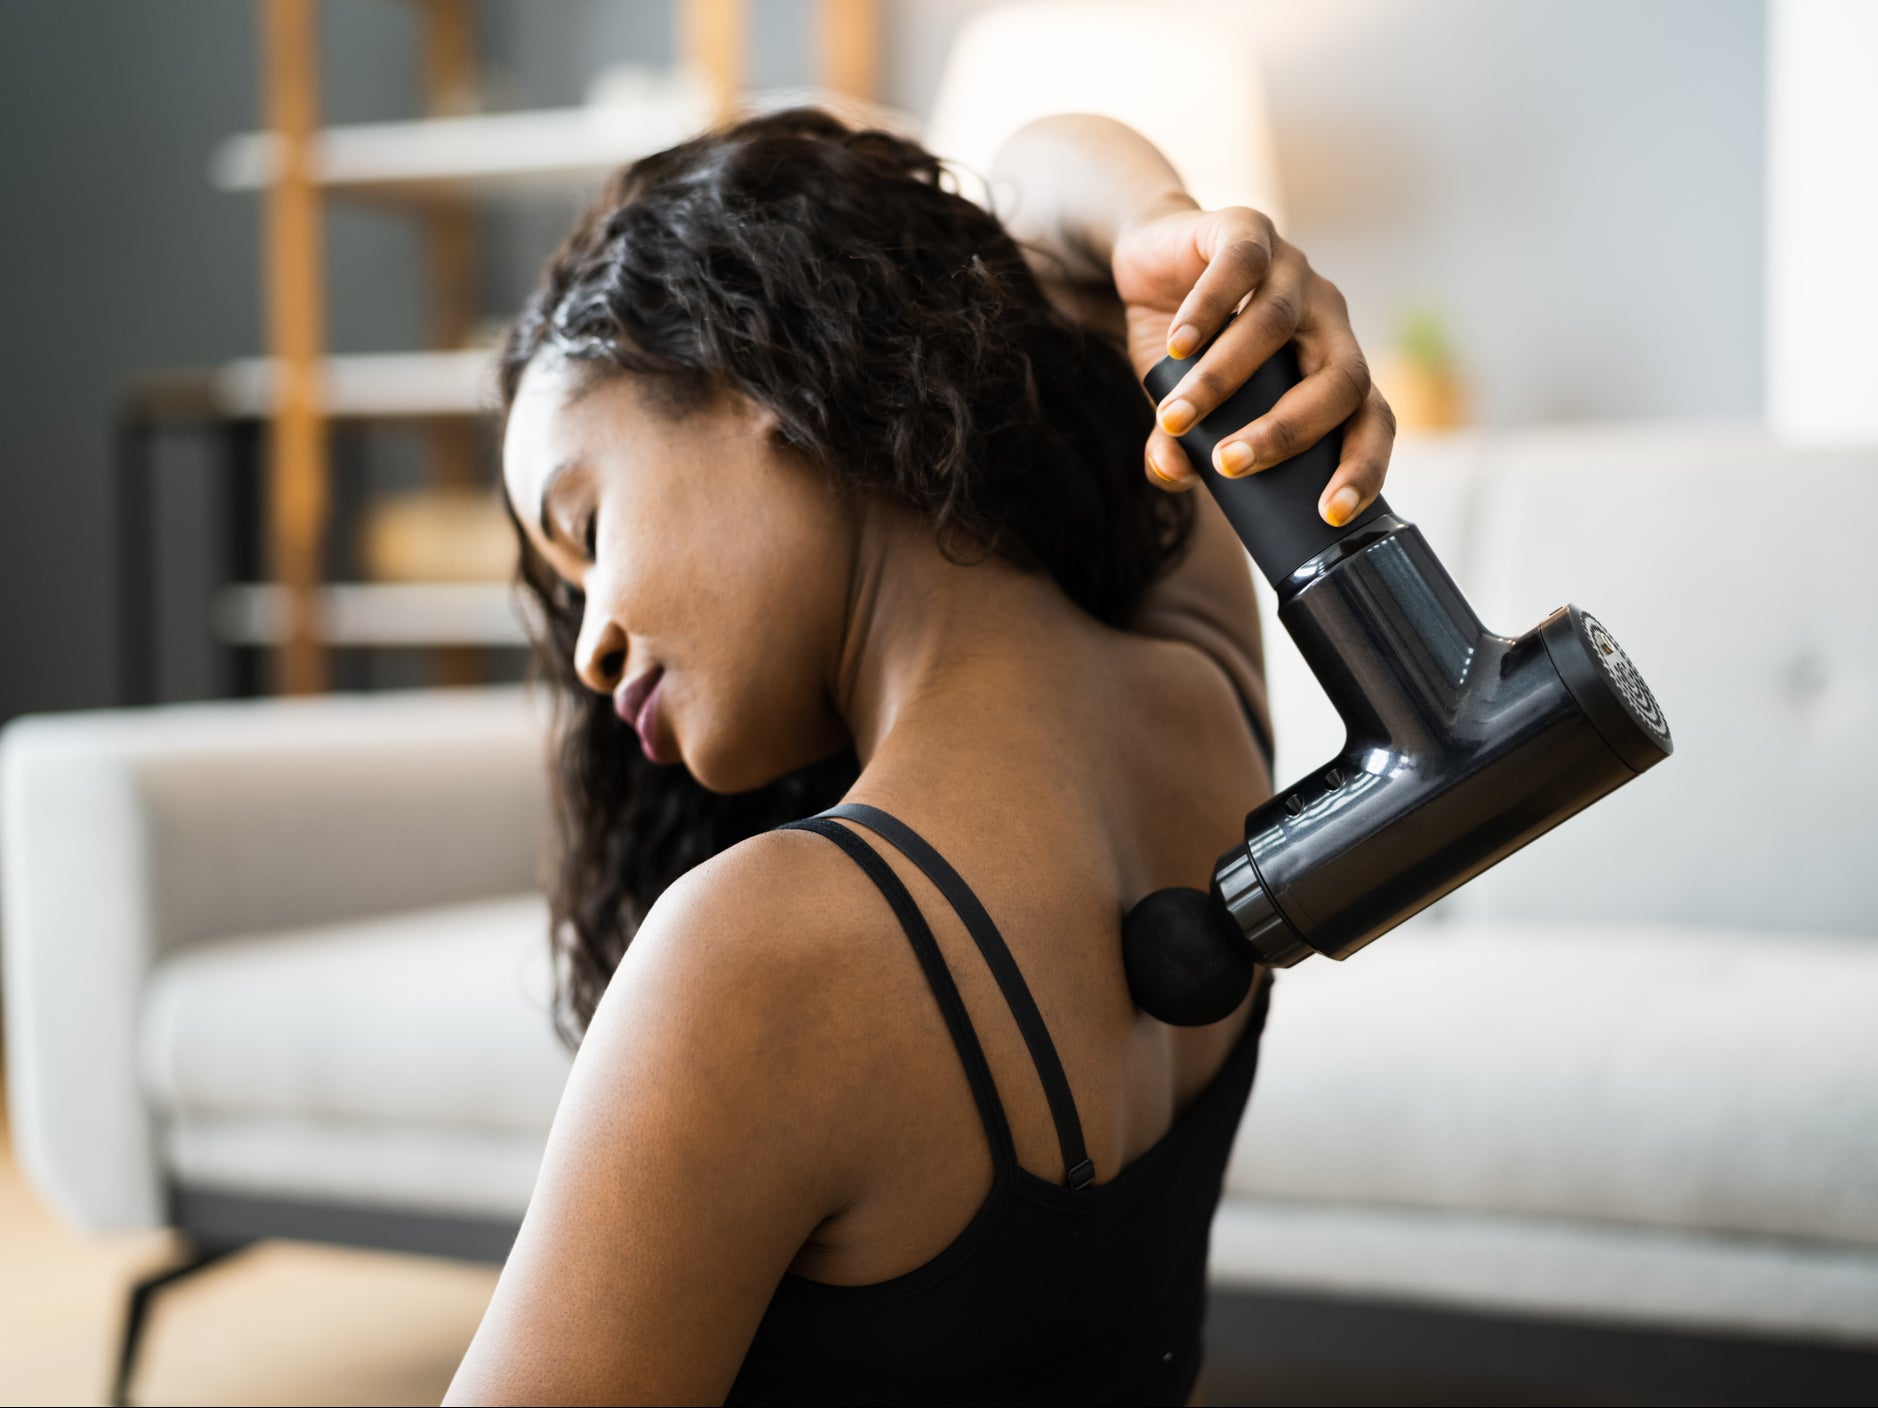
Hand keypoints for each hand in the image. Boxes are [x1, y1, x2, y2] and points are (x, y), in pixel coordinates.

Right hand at [1112, 201, 1395, 526]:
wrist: (1149, 259)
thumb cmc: (1185, 344)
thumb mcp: (1180, 402)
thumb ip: (1179, 444)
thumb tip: (1172, 476)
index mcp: (1329, 365)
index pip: (1372, 420)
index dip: (1362, 466)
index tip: (1328, 512)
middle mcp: (1325, 318)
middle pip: (1340, 378)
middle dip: (1287, 431)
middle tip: (1230, 464)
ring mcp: (1293, 270)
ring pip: (1277, 325)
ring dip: (1225, 379)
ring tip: (1178, 417)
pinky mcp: (1248, 229)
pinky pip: (1241, 267)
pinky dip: (1207, 310)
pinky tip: (1177, 345)